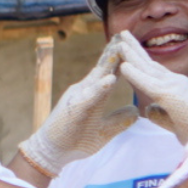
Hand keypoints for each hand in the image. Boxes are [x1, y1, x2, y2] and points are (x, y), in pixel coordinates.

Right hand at [17, 38, 136, 176]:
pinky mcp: (74, 109)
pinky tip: (109, 79)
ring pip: (96, 78)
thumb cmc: (75, 141)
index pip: (109, 74)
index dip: (121, 60)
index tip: (132, 45)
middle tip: (125, 34)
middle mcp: (84, 92)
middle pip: (102, 69)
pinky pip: (89, 97)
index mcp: (92, 95)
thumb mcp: (104, 131)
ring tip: (119, 48)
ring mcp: (78, 98)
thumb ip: (119, 120)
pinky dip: (99, 88)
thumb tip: (135, 111)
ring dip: (107, 63)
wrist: (52, 153)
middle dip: (114, 52)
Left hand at [113, 31, 187, 143]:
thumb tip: (148, 108)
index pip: (153, 70)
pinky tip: (123, 66)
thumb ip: (160, 113)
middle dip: (135, 48)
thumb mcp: (173, 121)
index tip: (126, 48)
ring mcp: (175, 87)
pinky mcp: (172, 96)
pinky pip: (149, 84)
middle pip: (150, 63)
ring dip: (132, 55)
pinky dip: (135, 75)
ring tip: (119, 42)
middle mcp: (175, 83)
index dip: (138, 60)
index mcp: (175, 87)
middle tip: (121, 33)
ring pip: (148, 68)